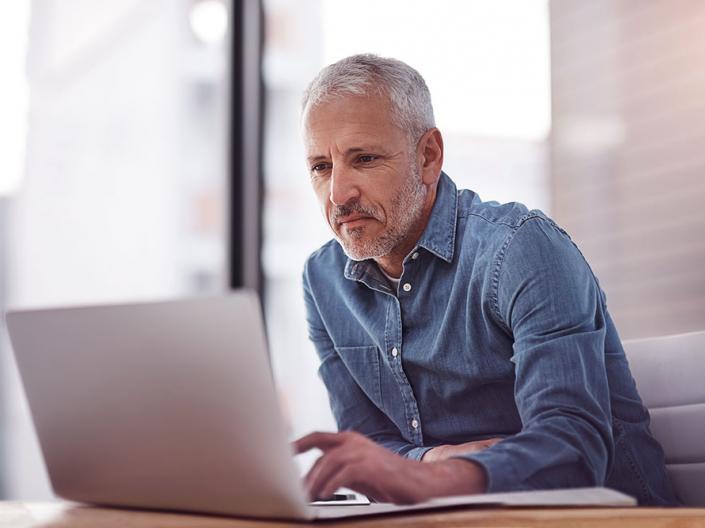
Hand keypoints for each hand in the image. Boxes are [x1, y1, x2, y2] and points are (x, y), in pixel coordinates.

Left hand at [293, 431, 485, 503]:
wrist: (419, 481)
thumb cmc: (388, 478)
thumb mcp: (358, 473)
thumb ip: (338, 471)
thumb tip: (314, 482)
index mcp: (350, 440)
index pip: (318, 437)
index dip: (299, 443)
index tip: (283, 452)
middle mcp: (354, 441)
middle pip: (320, 453)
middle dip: (306, 474)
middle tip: (297, 491)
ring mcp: (362, 451)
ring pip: (329, 462)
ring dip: (316, 481)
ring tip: (309, 496)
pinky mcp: (370, 465)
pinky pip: (344, 473)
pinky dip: (332, 484)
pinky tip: (326, 495)